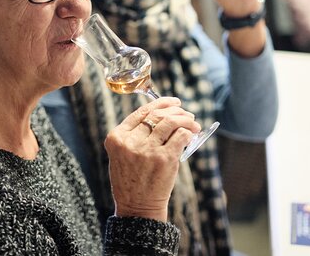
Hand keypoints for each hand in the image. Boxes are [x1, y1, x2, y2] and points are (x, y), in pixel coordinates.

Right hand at [104, 97, 199, 221]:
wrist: (138, 207)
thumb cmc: (132, 180)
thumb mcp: (122, 155)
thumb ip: (134, 135)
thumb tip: (163, 114)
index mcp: (117, 138)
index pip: (141, 112)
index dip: (160, 103)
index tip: (173, 102)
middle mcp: (130, 142)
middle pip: (157, 115)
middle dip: (176, 111)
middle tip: (187, 114)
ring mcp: (147, 150)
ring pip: (170, 122)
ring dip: (186, 120)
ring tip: (193, 123)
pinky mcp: (164, 158)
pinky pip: (180, 136)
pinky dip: (188, 133)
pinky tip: (191, 135)